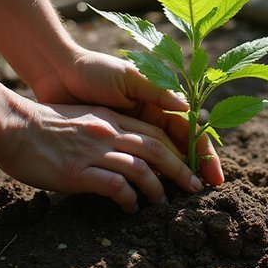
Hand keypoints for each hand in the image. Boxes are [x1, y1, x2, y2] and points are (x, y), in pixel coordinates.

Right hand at [0, 98, 208, 213]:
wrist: (11, 126)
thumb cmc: (42, 125)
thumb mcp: (83, 118)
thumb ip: (105, 130)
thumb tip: (123, 149)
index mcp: (111, 118)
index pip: (156, 132)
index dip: (178, 149)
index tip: (190, 166)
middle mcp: (108, 132)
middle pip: (158, 149)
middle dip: (181, 170)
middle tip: (194, 188)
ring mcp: (95, 151)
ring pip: (142, 169)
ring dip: (158, 189)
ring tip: (162, 204)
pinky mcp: (79, 171)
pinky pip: (116, 187)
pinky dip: (129, 200)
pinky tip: (130, 209)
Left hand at [31, 47, 223, 187]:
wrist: (55, 74)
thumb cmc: (93, 69)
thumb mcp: (128, 76)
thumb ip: (157, 91)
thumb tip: (187, 109)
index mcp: (157, 102)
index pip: (189, 131)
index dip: (203, 152)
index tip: (213, 175)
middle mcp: (147, 120)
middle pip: (178, 149)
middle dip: (193, 169)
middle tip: (202, 192)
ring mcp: (129, 133)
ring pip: (157, 160)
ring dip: (170, 177)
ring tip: (180, 197)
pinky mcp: (108, 145)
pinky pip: (131, 165)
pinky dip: (143, 178)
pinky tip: (149, 192)